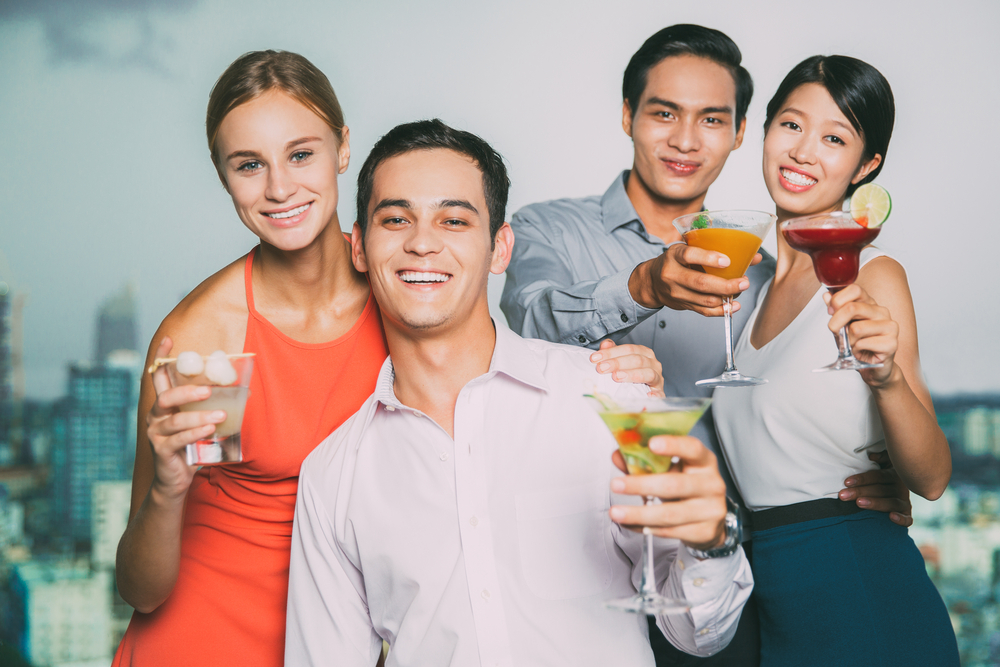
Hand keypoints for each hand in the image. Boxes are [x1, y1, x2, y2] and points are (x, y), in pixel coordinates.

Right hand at [146, 337, 226, 501]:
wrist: (176, 479)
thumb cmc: (190, 445)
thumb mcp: (199, 422)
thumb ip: (211, 406)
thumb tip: (243, 391)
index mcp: (164, 405)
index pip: (158, 377)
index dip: (161, 358)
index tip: (169, 339)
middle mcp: (156, 416)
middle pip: (165, 397)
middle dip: (187, 391)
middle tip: (209, 390)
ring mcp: (156, 433)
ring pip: (176, 420)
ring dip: (199, 416)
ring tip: (220, 414)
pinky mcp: (161, 450)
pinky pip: (179, 439)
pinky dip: (195, 433)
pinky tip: (210, 429)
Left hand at [590, 340, 663, 396]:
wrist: (648, 390)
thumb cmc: (632, 373)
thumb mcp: (622, 360)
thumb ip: (613, 351)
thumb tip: (605, 344)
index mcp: (644, 353)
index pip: (628, 349)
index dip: (611, 352)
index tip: (595, 358)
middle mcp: (653, 363)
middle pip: (637, 360)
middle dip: (617, 363)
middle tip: (602, 368)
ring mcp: (658, 378)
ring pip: (648, 373)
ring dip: (632, 374)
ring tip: (616, 377)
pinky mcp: (660, 393)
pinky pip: (659, 393)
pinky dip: (654, 394)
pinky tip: (647, 395)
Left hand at [609, 435, 727, 550]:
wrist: (710, 518)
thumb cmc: (687, 485)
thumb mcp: (671, 469)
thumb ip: (645, 460)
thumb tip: (618, 456)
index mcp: (704, 461)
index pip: (692, 448)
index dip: (673, 445)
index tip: (652, 444)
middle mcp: (712, 484)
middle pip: (674, 484)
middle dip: (641, 485)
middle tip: (616, 484)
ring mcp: (710, 510)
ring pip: (669, 514)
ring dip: (638, 514)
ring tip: (616, 512)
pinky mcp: (704, 532)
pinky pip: (669, 532)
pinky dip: (644, 528)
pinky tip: (630, 524)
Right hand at [628, 244, 757, 315]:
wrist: (652, 281)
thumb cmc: (676, 261)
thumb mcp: (688, 249)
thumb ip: (717, 250)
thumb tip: (754, 256)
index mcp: (674, 255)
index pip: (690, 255)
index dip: (709, 258)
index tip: (727, 261)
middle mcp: (672, 274)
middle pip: (700, 283)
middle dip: (725, 285)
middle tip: (744, 282)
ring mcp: (676, 292)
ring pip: (704, 299)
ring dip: (726, 298)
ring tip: (741, 290)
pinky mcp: (682, 305)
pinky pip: (703, 311)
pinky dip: (720, 311)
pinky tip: (732, 306)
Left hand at [824, 284, 898, 386]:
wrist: (873, 367)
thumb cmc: (859, 344)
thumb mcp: (842, 325)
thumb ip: (835, 309)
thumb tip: (826, 295)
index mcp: (870, 304)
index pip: (854, 289)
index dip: (837, 299)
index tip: (830, 310)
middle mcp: (881, 312)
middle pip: (852, 308)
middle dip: (836, 322)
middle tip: (835, 331)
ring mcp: (890, 326)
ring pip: (856, 328)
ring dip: (848, 341)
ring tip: (854, 345)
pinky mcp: (892, 343)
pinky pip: (863, 343)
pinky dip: (856, 350)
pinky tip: (862, 352)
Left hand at [839, 451, 912, 526]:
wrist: (901, 485)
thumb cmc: (885, 472)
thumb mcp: (886, 461)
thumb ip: (881, 456)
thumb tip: (872, 456)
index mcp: (894, 473)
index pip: (878, 476)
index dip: (862, 479)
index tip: (846, 482)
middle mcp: (901, 487)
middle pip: (880, 490)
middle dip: (860, 492)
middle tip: (843, 495)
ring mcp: (904, 501)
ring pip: (891, 502)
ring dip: (875, 503)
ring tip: (859, 503)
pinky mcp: (906, 513)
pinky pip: (908, 519)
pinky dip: (902, 519)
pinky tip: (891, 517)